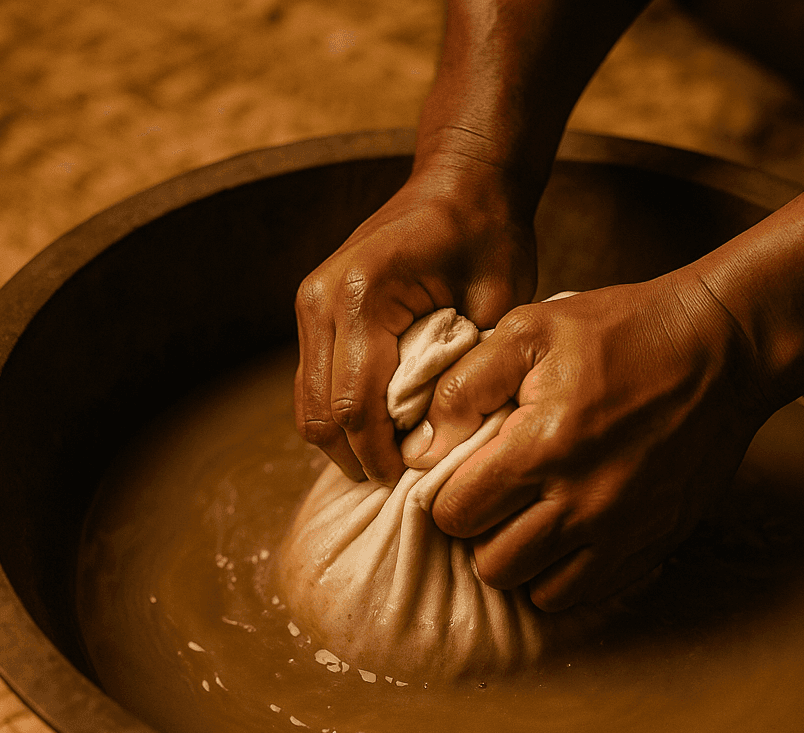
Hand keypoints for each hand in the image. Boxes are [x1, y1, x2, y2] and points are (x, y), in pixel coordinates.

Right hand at [294, 157, 536, 484]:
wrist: (460, 182)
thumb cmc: (487, 237)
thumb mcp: (495, 304)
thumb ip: (464, 371)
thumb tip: (438, 441)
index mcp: (362, 295)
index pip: (357, 405)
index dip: (381, 456)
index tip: (412, 480)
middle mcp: (321, 300)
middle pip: (321, 414)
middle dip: (358, 458)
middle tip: (401, 479)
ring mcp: (310, 304)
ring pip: (307, 406)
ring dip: (343, 442)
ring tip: (389, 459)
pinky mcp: (313, 310)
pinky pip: (313, 385)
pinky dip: (339, 416)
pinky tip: (378, 428)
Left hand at [401, 274, 774, 610]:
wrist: (722, 348)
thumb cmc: (622, 332)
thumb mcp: (531, 329)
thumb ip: (465, 386)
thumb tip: (423, 446)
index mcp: (542, 447)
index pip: (457, 516)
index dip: (449, 498)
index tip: (466, 478)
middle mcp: (581, 503)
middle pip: (493, 565)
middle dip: (483, 535)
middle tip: (497, 501)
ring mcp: (622, 531)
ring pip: (539, 591)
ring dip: (524, 561)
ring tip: (531, 521)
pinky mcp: (654, 543)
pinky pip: (590, 592)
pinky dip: (568, 574)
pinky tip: (570, 535)